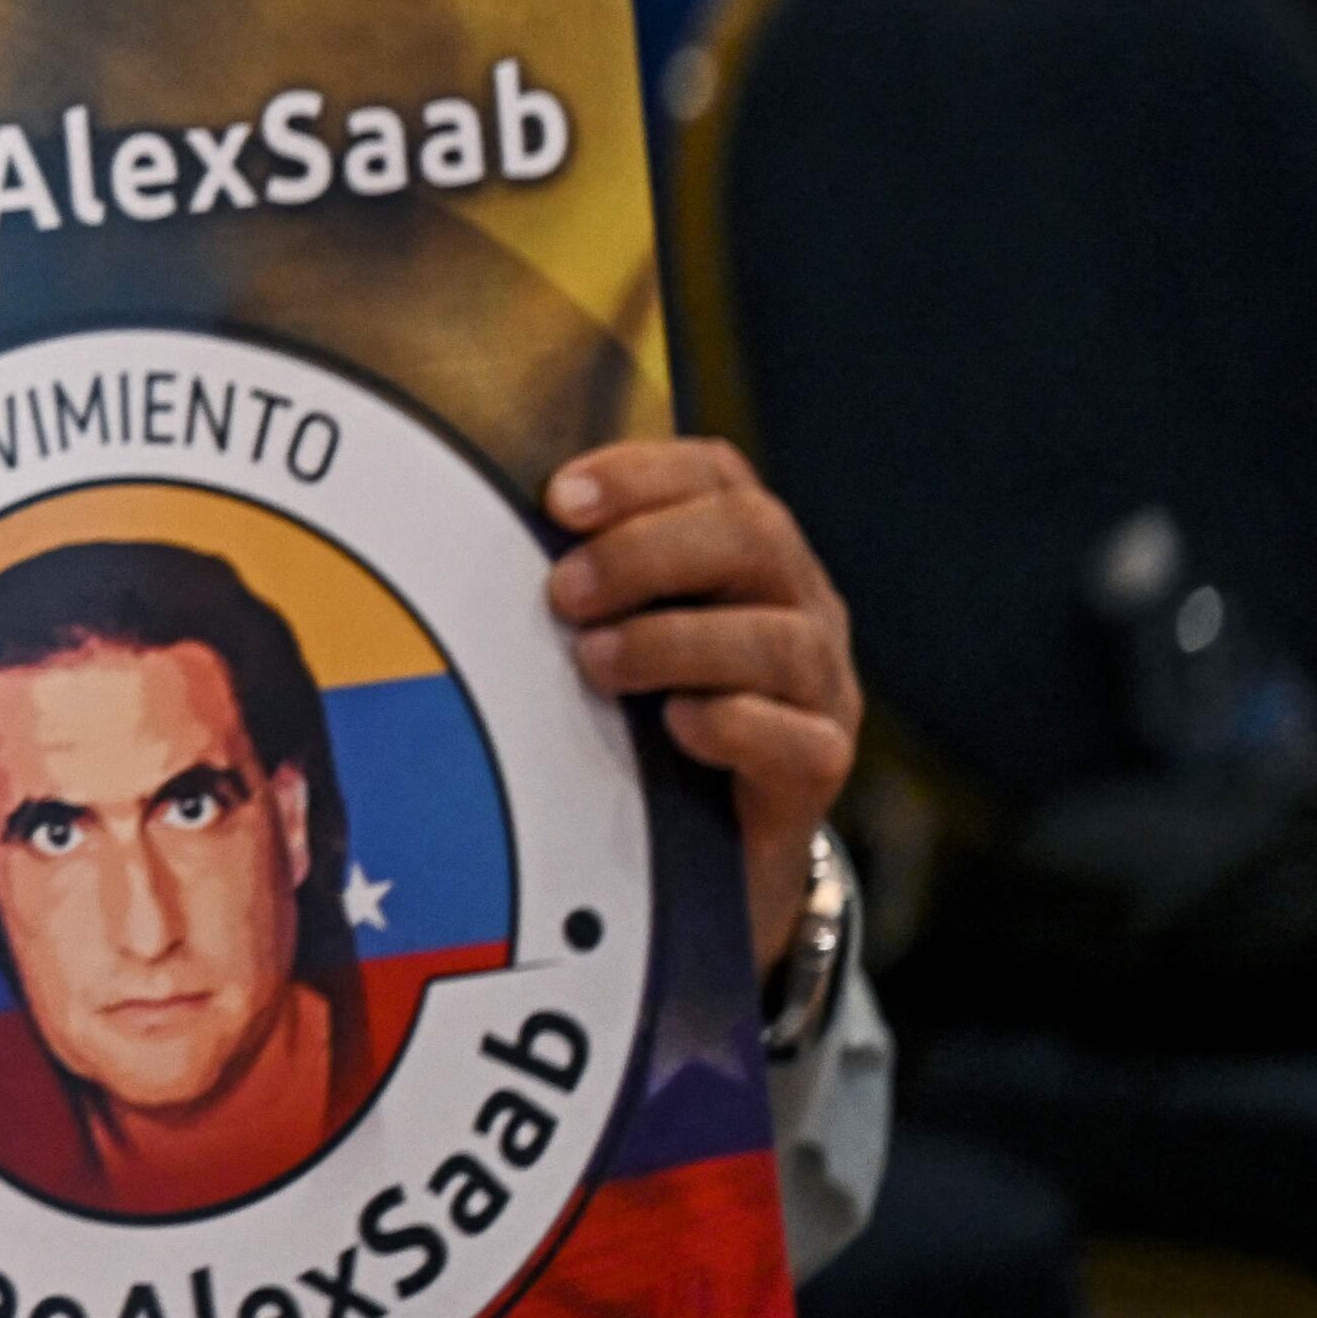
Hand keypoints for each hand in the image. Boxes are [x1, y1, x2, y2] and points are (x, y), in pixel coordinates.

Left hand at [545, 439, 862, 972]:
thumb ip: (584, 575)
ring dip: (672, 641)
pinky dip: (731, 723)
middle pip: (755, 536)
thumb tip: (492, 530)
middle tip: (564, 593)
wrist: (707, 843)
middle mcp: (804, 604)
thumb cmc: (646, 711)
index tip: (559, 500)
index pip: (718, 474)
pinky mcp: (822, 765)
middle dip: (645, 553)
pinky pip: (798, 738)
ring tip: (596, 663)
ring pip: (780, 638)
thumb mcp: (617, 625)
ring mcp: (824, 685)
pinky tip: (676, 727)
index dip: (639, 474)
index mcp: (752, 551)